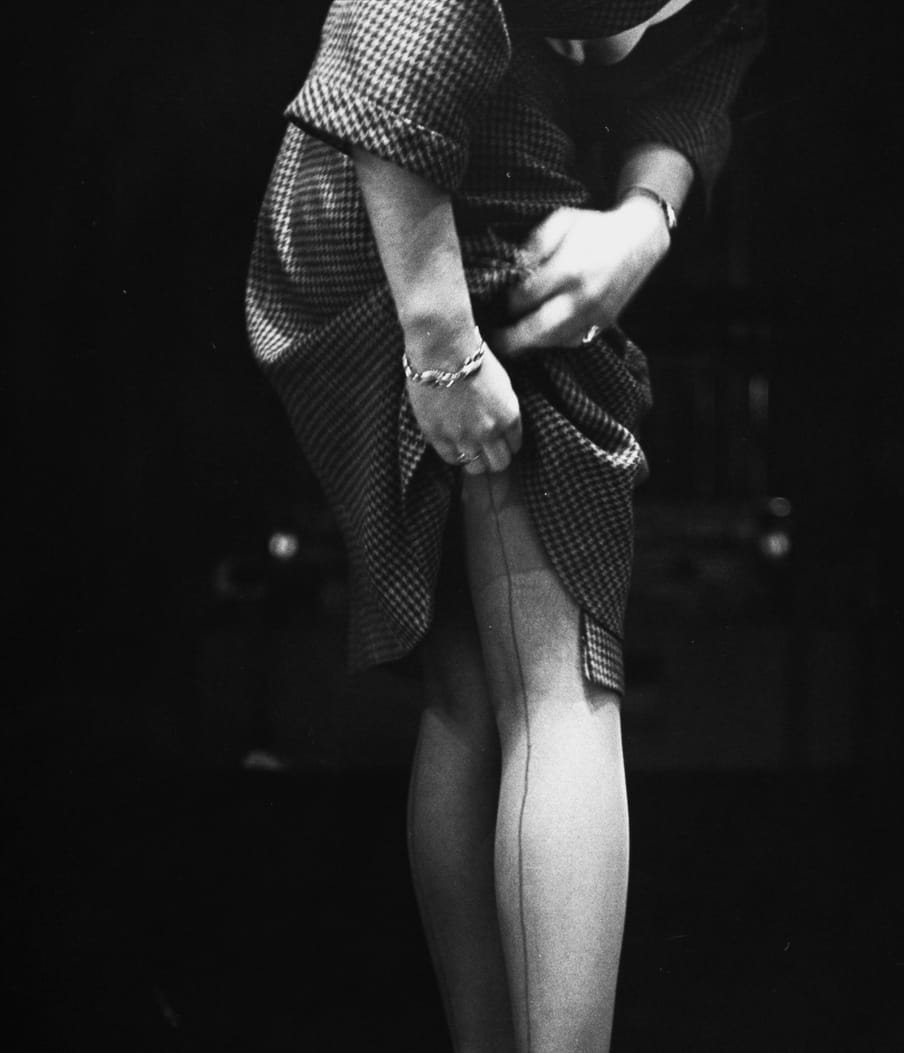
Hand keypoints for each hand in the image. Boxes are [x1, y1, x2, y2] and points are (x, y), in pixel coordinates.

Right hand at [405, 330, 521, 474]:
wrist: (442, 349)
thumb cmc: (473, 357)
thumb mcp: (503, 384)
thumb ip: (505, 410)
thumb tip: (503, 428)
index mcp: (509, 416)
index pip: (515, 447)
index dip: (507, 444)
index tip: (499, 440)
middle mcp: (490, 431)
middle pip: (499, 463)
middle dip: (494, 457)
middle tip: (485, 449)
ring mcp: (463, 436)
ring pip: (476, 467)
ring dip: (474, 459)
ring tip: (467, 446)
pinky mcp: (438, 435)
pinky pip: (451, 458)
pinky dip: (454, 453)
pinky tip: (452, 441)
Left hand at [491, 198, 669, 355]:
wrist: (639, 239)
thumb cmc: (594, 228)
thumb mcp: (561, 221)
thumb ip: (534, 244)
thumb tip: (512, 269)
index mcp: (569, 269)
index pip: (525, 298)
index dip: (509, 302)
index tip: (502, 299)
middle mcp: (582, 297)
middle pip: (538, 330)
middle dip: (512, 339)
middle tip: (494, 343)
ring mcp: (595, 314)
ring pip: (555, 341)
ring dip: (531, 345)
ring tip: (513, 344)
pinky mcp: (604, 323)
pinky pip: (573, 341)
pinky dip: (554, 342)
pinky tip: (541, 337)